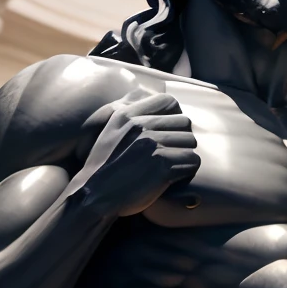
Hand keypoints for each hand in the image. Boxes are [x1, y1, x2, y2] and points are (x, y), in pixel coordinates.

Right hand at [78, 91, 198, 216]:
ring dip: (185, 156)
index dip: (175, 117)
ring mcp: (152, 144)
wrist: (94, 195)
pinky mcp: (161, 165)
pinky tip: (174, 177)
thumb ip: (129, 112)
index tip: (170, 132)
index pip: (169, 101)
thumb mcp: (110, 129)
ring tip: (171, 167)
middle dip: (182, 139)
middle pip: (185, 122)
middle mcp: (141, 126)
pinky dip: (187, 171)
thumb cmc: (104, 167)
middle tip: (173, 154)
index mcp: (128, 115)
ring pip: (190, 142)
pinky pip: (192, 161)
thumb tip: (145, 92)